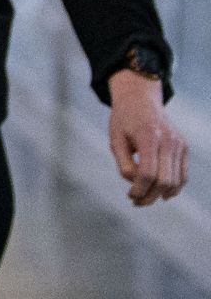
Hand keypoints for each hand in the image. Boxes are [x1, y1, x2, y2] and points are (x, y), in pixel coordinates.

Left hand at [107, 69, 187, 205]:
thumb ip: (124, 163)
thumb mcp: (115, 139)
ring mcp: (179, 144)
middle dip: (149, 196)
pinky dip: (174, 188)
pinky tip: (160, 193)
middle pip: (164, 180)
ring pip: (175, 181)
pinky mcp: (184, 147)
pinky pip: (183, 175)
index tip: (129, 196)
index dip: (139, 189)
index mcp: (148, 136)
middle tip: (136, 202)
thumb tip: (135, 184)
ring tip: (145, 198)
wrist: (140, 99)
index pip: (148, 173)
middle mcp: (168, 140)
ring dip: (160, 194)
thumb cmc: (123, 120)